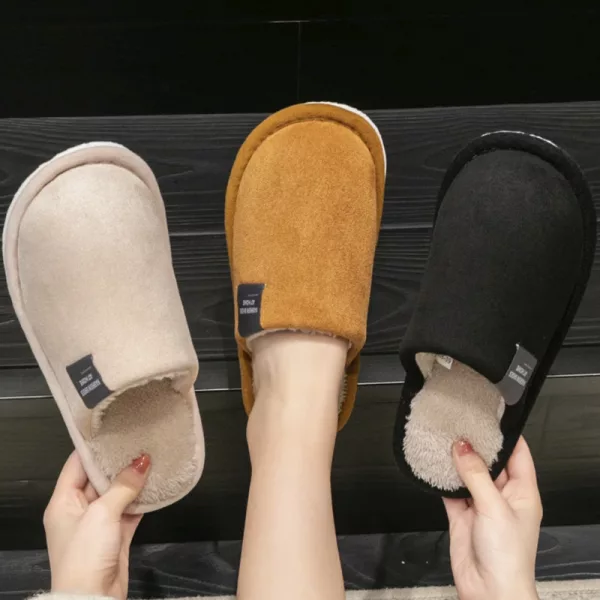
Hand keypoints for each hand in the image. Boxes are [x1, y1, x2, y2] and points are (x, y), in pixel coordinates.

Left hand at [44, 451, 150, 599]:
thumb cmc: (85, 555)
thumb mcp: (101, 513)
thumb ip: (123, 485)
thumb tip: (142, 460)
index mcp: (63, 502)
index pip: (77, 465)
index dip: (94, 447)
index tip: (114, 430)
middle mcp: (78, 510)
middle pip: (99, 478)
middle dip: (119, 462)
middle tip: (139, 441)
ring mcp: (98, 524)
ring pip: (117, 494)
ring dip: (133, 481)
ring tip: (151, 458)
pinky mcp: (115, 536)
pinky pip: (129, 511)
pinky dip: (141, 500)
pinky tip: (155, 485)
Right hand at [443, 437, 541, 599]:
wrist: (489, 591)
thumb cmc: (509, 558)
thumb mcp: (495, 507)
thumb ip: (476, 475)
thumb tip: (463, 447)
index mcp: (523, 492)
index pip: (518, 454)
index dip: (506, 435)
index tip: (491, 417)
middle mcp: (503, 496)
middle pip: (490, 462)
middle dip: (476, 445)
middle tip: (461, 426)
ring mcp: (482, 505)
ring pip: (468, 474)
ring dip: (457, 461)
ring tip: (445, 441)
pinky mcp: (462, 515)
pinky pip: (451, 490)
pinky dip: (443, 479)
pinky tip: (436, 467)